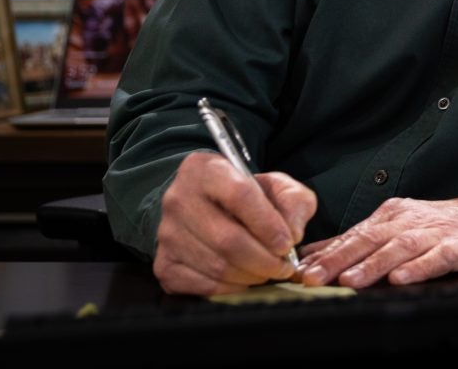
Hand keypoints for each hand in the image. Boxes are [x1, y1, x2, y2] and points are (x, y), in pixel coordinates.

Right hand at [152, 150, 316, 294]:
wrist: (205, 204)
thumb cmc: (244, 194)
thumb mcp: (274, 184)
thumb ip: (293, 201)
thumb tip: (294, 233)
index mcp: (205, 169)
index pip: (239, 195)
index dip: (267, 224)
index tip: (288, 243)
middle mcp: (179, 199)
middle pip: (227, 238)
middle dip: (263, 258)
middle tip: (284, 265)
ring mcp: (167, 234)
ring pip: (216, 265)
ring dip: (251, 275)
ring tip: (269, 271)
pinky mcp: (164, 264)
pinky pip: (202, 285)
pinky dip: (231, 288)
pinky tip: (246, 279)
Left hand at [295, 189, 457, 288]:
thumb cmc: (439, 228)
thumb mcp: (395, 229)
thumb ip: (356, 242)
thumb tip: (310, 254)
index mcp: (390, 217)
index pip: (352, 235)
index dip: (325, 253)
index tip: (298, 271)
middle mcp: (408, 221)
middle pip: (369, 240)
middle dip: (338, 259)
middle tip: (313, 277)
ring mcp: (435, 233)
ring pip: (399, 248)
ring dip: (373, 264)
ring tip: (351, 280)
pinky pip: (438, 257)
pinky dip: (420, 267)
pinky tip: (403, 278)